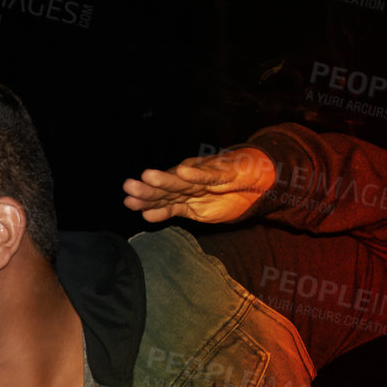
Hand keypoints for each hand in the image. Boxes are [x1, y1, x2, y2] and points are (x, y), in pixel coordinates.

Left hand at [122, 146, 275, 223]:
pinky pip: (211, 174)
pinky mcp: (225, 173)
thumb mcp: (196, 211)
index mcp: (181, 193)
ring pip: (185, 179)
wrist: (257, 182)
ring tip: (148, 176)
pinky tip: (184, 171)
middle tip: (130, 187)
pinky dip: (199, 173)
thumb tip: (145, 215)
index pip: (160, 199)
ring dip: (167, 178)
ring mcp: (206, 177)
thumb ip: (172, 211)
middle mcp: (189, 182)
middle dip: (149, 189)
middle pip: (168, 188)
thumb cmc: (224, 195)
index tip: (129, 203)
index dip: (145, 201)